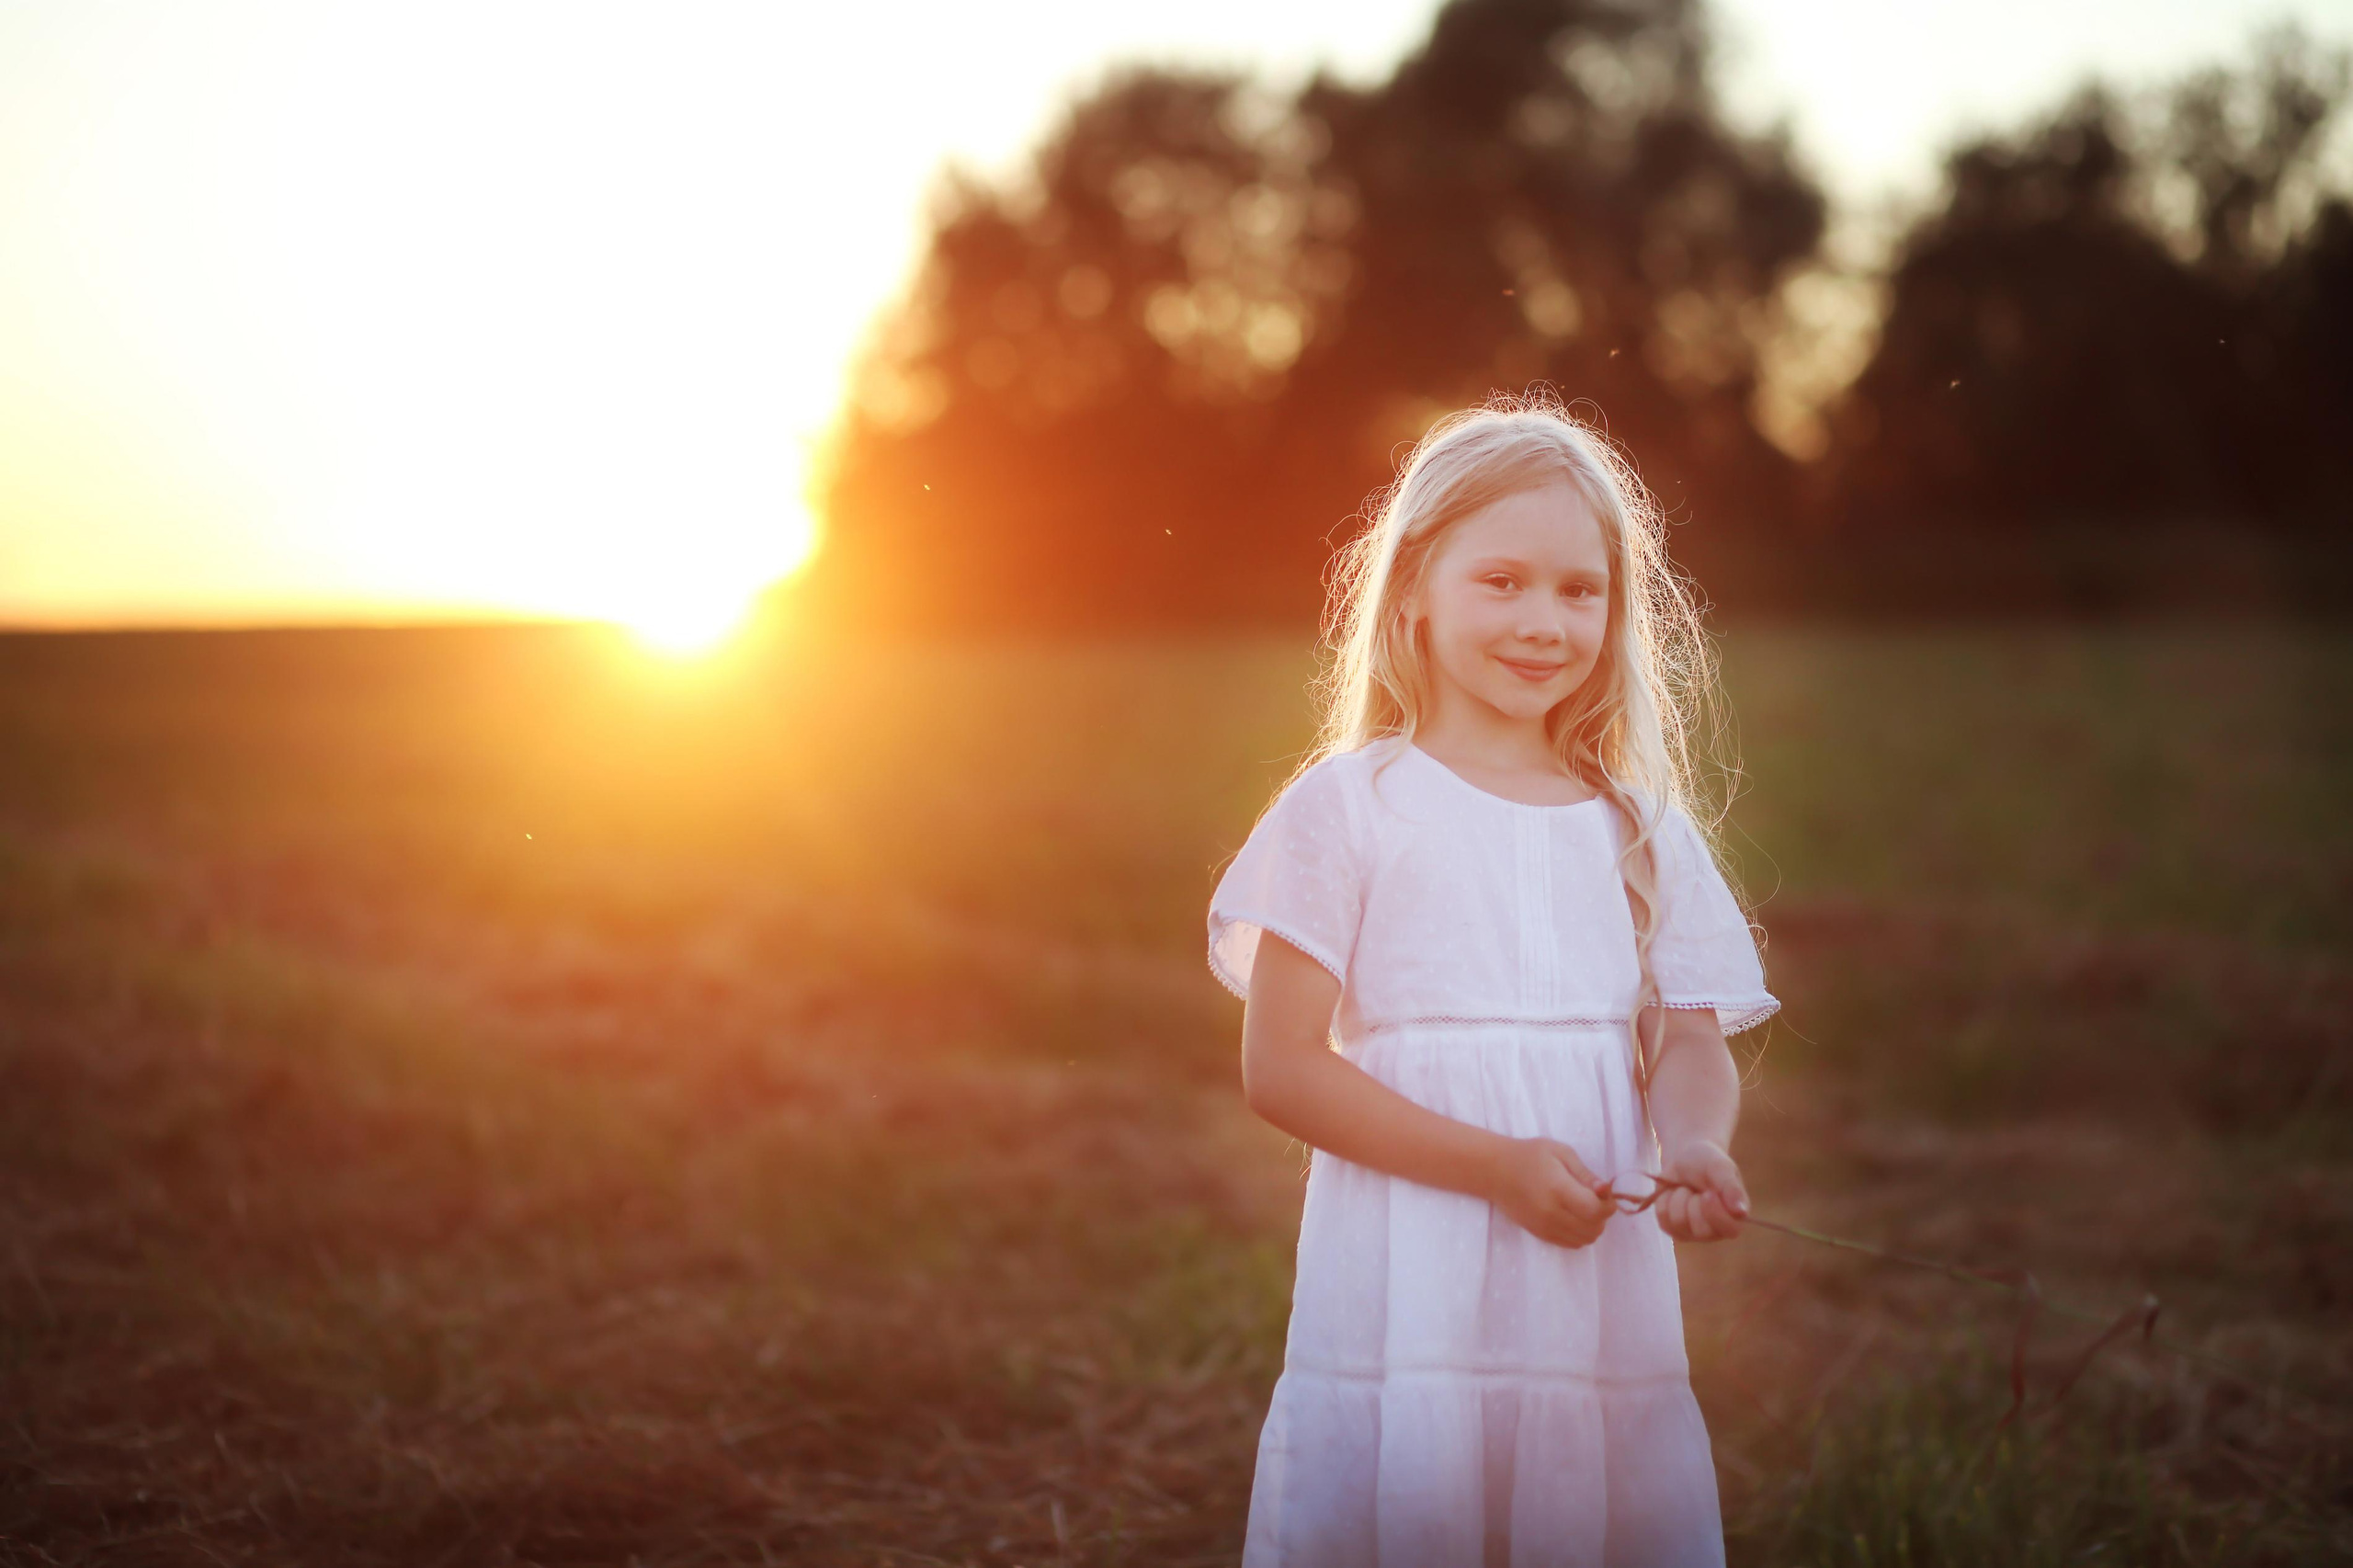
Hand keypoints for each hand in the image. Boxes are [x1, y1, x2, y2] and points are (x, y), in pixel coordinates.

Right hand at [1485, 1137, 1611, 1249]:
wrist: (1495, 1172)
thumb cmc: (1529, 1155)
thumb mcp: (1560, 1153)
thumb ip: (1585, 1173)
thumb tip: (1605, 1190)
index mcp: (1559, 1190)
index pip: (1596, 1210)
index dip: (1608, 1204)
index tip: (1604, 1192)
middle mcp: (1553, 1213)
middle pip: (1594, 1228)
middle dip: (1602, 1215)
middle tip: (1594, 1198)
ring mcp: (1546, 1227)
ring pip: (1585, 1239)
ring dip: (1592, 1226)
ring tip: (1583, 1208)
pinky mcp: (1540, 1234)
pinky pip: (1572, 1244)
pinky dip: (1580, 1234)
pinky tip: (1573, 1217)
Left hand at [1655, 1139, 1749, 1242]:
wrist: (1684, 1158)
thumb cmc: (1708, 1162)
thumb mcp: (1721, 1167)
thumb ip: (1731, 1187)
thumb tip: (1741, 1212)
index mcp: (1735, 1217)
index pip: (1730, 1230)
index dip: (1716, 1214)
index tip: (1708, 1193)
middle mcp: (1715, 1230)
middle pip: (1700, 1229)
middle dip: (1694, 1202)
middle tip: (1698, 1189)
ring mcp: (1691, 1232)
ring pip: (1678, 1221)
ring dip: (1679, 1197)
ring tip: (1686, 1188)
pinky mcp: (1671, 1228)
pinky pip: (1662, 1216)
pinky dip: (1665, 1199)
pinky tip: (1674, 1193)